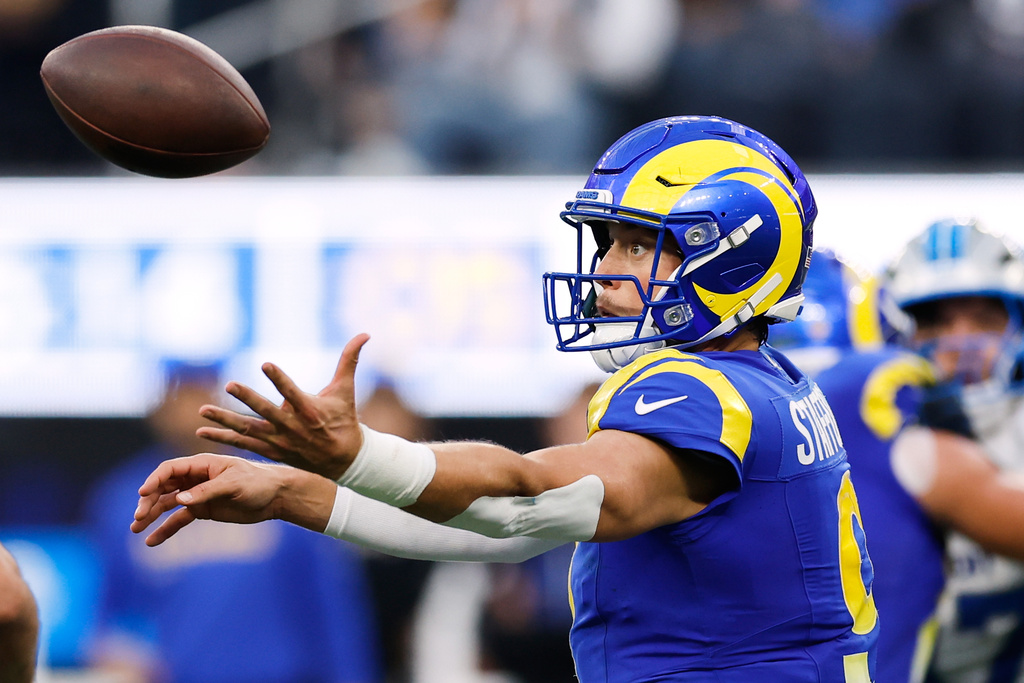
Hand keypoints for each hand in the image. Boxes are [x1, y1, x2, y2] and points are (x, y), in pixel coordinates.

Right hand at [130, 454, 285, 545]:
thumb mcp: (234, 484)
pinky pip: (179, 519)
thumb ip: (206, 491)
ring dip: (151, 515)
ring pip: (167, 503)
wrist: (275, 496)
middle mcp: (195, 477)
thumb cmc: (258, 482)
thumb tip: (179, 500)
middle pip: (163, 487)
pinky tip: (152, 541)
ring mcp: (197, 494)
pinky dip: (165, 529)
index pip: (170, 469)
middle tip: (138, 518)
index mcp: (202, 464)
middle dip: (149, 501)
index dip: (154, 480)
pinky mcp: (202, 510)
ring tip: (136, 529)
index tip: (142, 495)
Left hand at [197, 333, 368, 479]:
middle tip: (230, 385)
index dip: (280, 378)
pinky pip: (244, 445)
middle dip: (249, 398)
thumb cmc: (345, 419)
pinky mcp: (272, 452)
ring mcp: (280, 441)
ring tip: (203, 411)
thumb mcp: (346, 390)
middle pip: (267, 412)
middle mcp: (293, 427)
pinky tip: (202, 432)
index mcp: (311, 410)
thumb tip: (365, 334)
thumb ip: (350, 360)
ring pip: (249, 430)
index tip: (265, 364)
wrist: (345, 461)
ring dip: (225, 421)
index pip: (293, 391)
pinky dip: (223, 439)